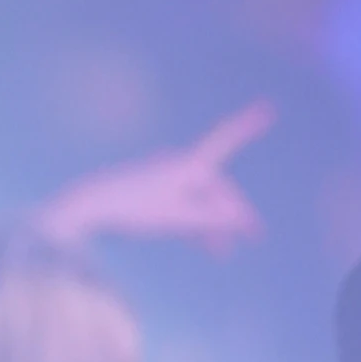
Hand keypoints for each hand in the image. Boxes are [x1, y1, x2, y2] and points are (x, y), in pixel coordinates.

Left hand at [36, 102, 275, 255]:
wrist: (92, 205)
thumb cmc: (135, 208)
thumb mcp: (179, 218)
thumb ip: (213, 219)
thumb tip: (243, 219)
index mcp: (188, 163)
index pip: (226, 140)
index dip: (248, 125)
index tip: (268, 108)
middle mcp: (180, 163)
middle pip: (217, 186)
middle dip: (234, 212)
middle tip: (255, 236)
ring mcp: (168, 176)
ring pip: (201, 199)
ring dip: (214, 223)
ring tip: (224, 253)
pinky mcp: (157, 189)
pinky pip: (186, 203)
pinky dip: (197, 222)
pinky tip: (206, 246)